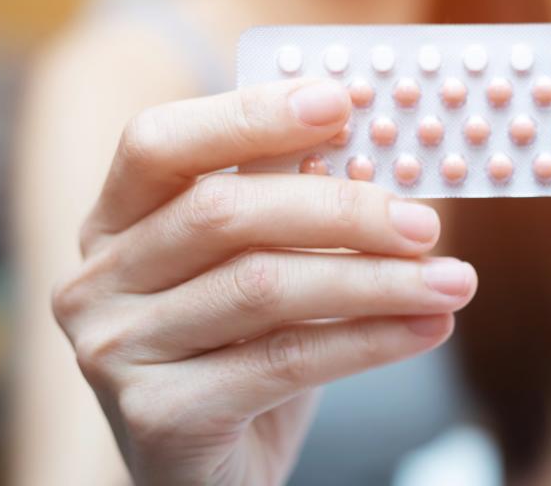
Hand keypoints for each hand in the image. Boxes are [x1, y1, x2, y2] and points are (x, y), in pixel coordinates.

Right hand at [52, 78, 476, 484]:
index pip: (162, 143)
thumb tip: (372, 137)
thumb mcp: (262, 265)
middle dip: (340, 209)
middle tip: (425, 220)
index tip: (342, 101)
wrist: (213, 467)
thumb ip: (293, 202)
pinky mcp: (157, 415)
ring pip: (262, 288)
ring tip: (453, 280)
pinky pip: (284, 361)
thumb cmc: (244, 349)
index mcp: (116, 220)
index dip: (250, 114)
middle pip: (222, 213)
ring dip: (375, 279)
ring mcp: (117, 349)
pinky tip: (429, 328)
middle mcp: (97, 279)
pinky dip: (370, 340)